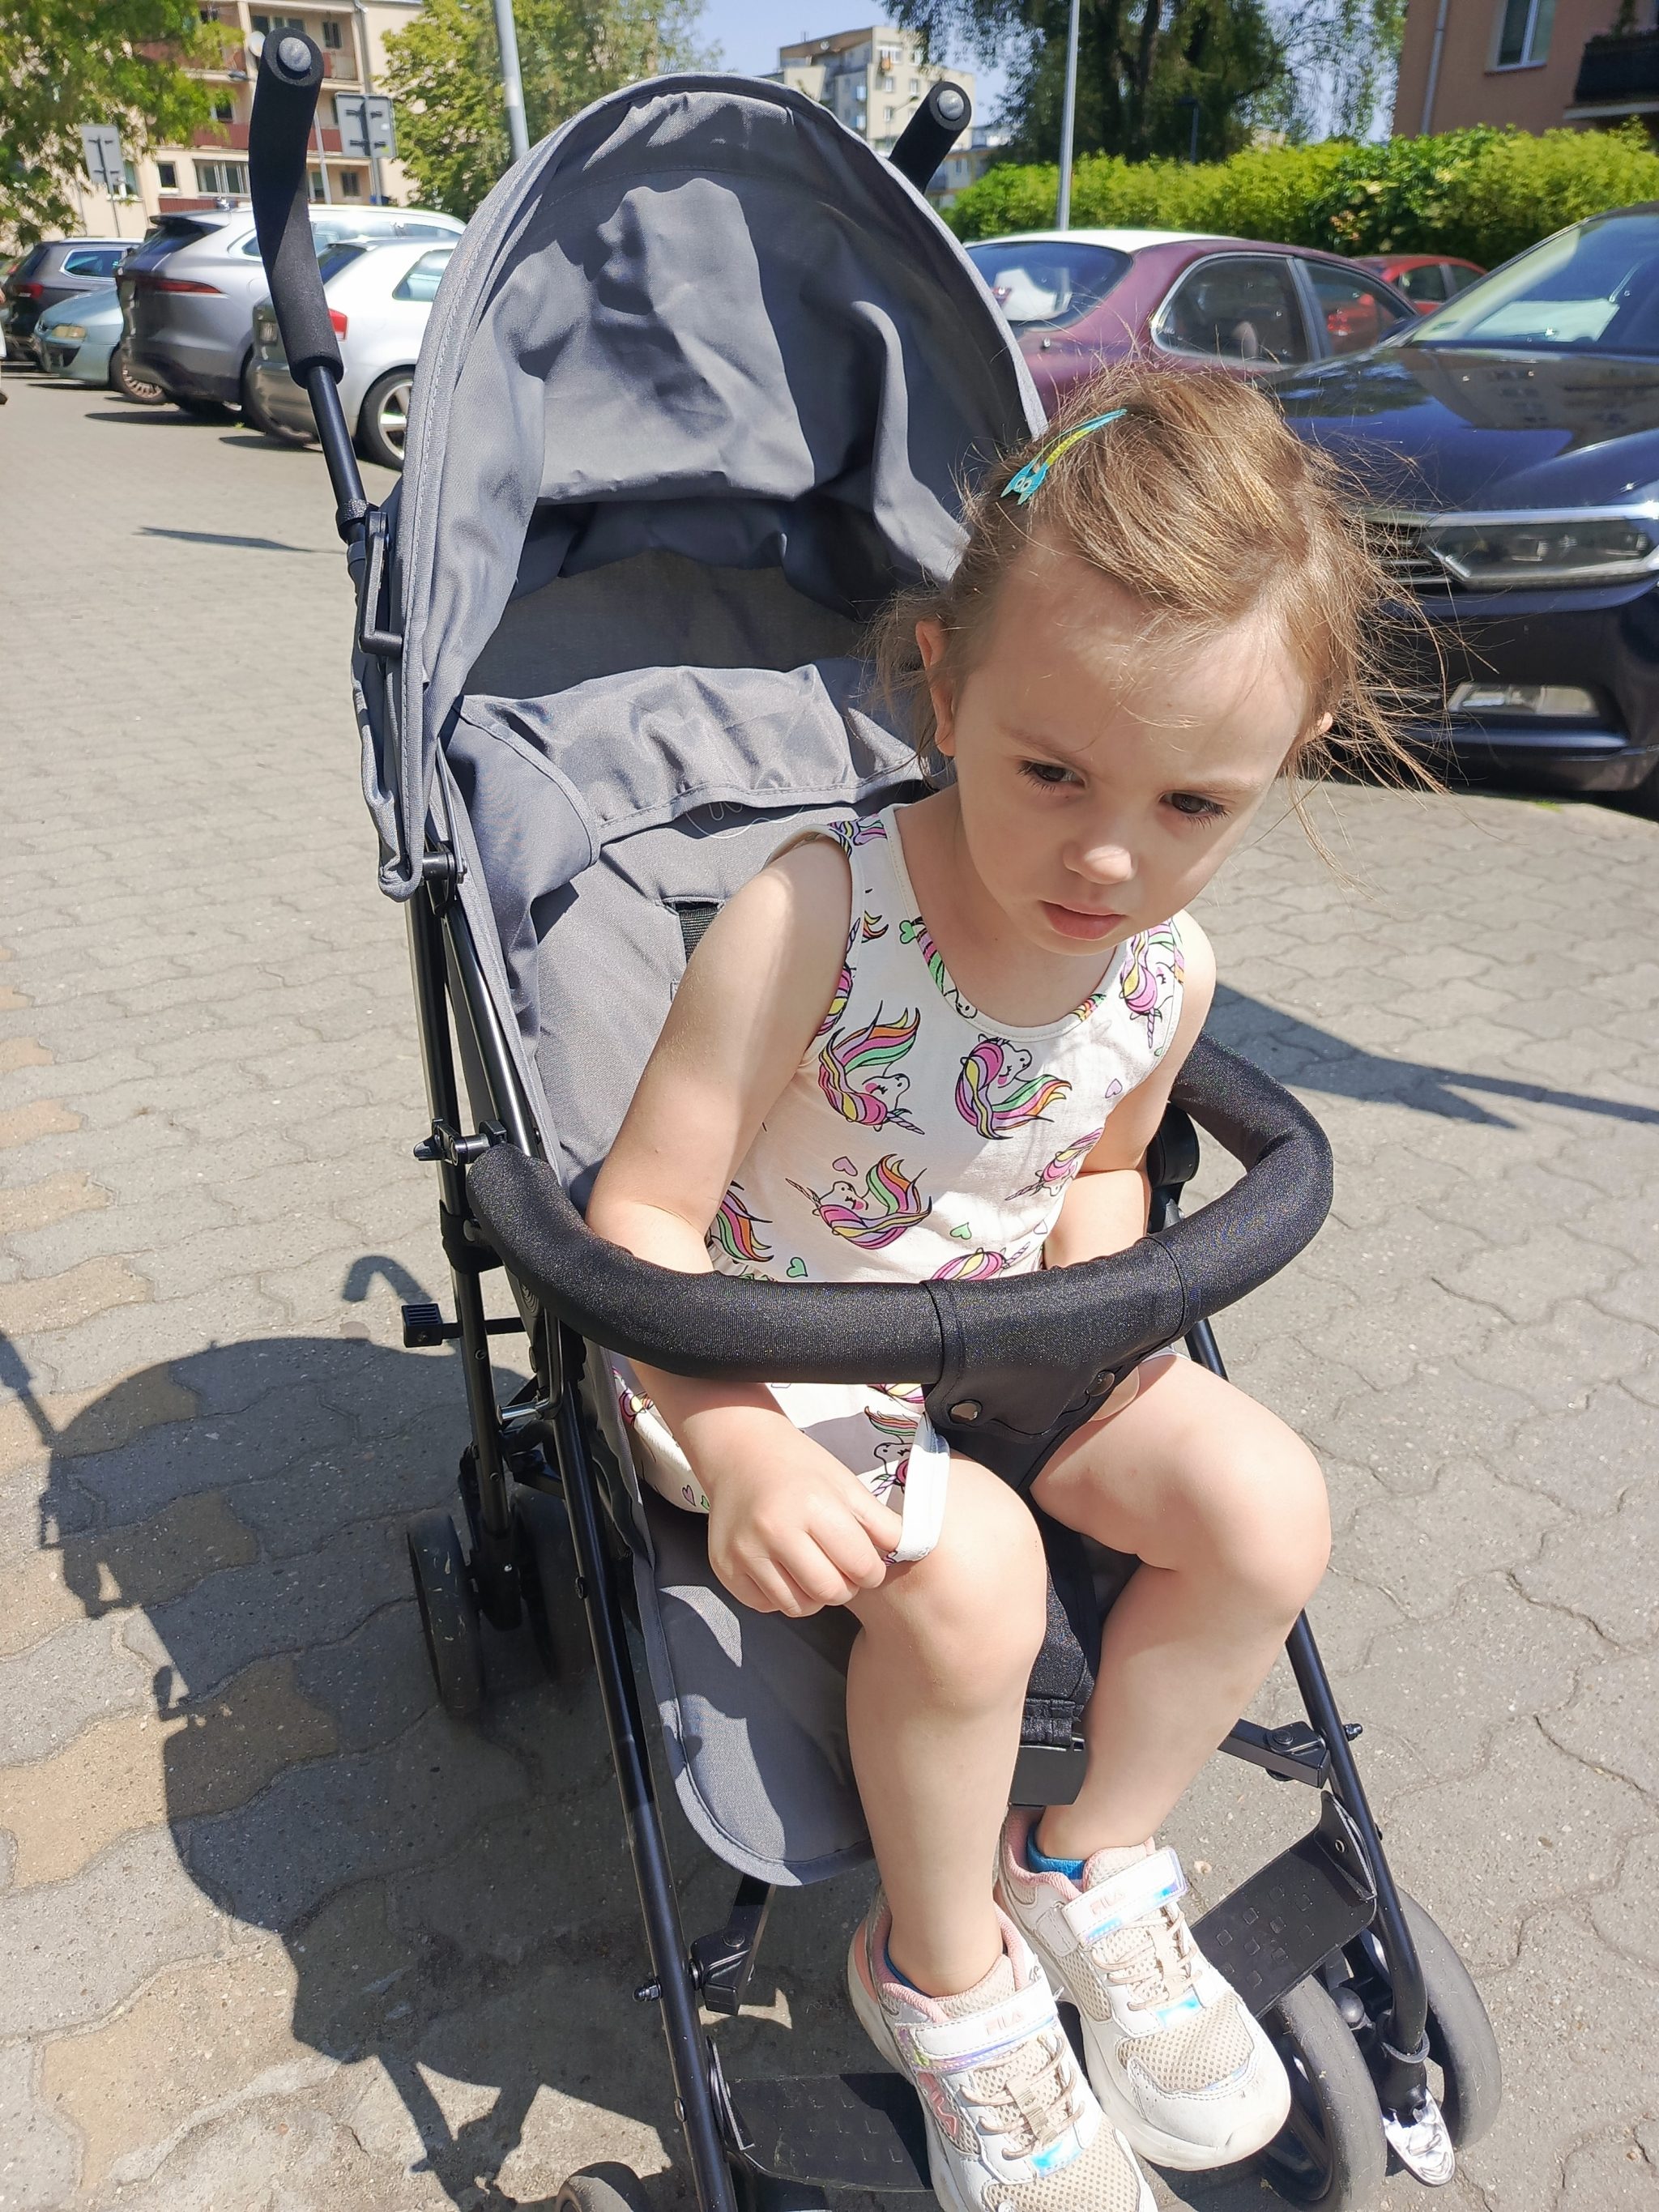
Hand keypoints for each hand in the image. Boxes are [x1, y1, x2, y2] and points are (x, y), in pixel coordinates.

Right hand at [701, 1425, 903, 1617]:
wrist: (741, 1452)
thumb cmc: (801, 1468)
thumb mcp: (846, 1485)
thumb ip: (881, 1523)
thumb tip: (911, 1554)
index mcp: (813, 1506)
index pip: (860, 1566)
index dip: (872, 1570)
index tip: (866, 1561)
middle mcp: (774, 1531)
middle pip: (830, 1592)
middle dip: (845, 1586)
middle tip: (840, 1567)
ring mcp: (745, 1552)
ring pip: (798, 1607)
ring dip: (814, 1596)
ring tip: (812, 1567)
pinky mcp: (725, 1568)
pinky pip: (766, 1606)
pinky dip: (782, 1595)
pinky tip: (783, 1568)